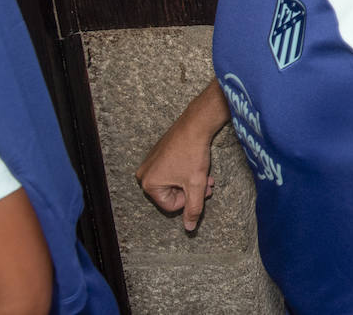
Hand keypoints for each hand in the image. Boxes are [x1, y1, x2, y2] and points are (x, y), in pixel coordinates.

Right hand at [135, 115, 216, 231]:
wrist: (195, 124)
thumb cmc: (193, 154)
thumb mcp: (196, 185)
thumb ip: (193, 208)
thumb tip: (189, 228)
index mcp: (149, 184)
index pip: (171, 206)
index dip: (189, 199)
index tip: (200, 188)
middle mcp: (144, 174)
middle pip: (172, 194)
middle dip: (192, 190)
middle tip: (208, 183)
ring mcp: (150, 163)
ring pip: (174, 183)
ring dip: (192, 182)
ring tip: (207, 176)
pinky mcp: (158, 154)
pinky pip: (171, 171)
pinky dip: (186, 172)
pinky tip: (197, 165)